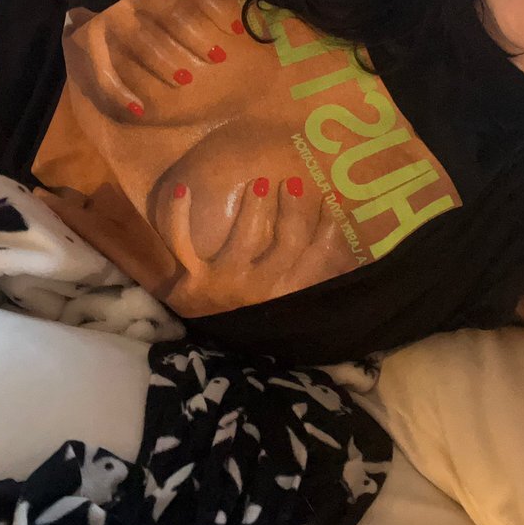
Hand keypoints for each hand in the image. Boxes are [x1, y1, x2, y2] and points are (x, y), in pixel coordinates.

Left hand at [153, 175, 352, 314]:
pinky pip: (182, 243)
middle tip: (293, 183)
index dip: (328, 228)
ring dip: (255, 207)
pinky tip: (183, 189)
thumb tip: (345, 245)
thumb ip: (312, 274)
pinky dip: (178, 216)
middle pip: (287, 242)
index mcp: (288, 293)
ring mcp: (225, 282)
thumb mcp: (288, 301)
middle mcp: (261, 288)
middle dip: (294, 210)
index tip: (330, 200)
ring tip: (260, 183)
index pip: (319, 257)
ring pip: (246, 236)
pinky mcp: (192, 278)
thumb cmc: (253, 313)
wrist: (205, 342)